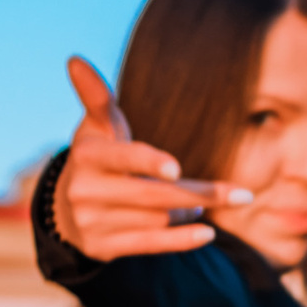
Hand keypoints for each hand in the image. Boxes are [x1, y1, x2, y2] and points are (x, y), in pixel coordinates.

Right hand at [52, 58, 247, 261]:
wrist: (64, 209)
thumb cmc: (96, 157)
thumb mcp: (96, 126)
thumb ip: (96, 96)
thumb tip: (75, 59)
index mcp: (87, 156)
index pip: (124, 158)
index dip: (149, 163)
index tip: (177, 169)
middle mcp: (85, 190)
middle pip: (153, 194)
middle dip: (199, 194)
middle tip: (241, 195)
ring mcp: (92, 221)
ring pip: (156, 218)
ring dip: (189, 212)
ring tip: (203, 206)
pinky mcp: (102, 248)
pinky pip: (148, 245)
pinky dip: (180, 241)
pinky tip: (207, 234)